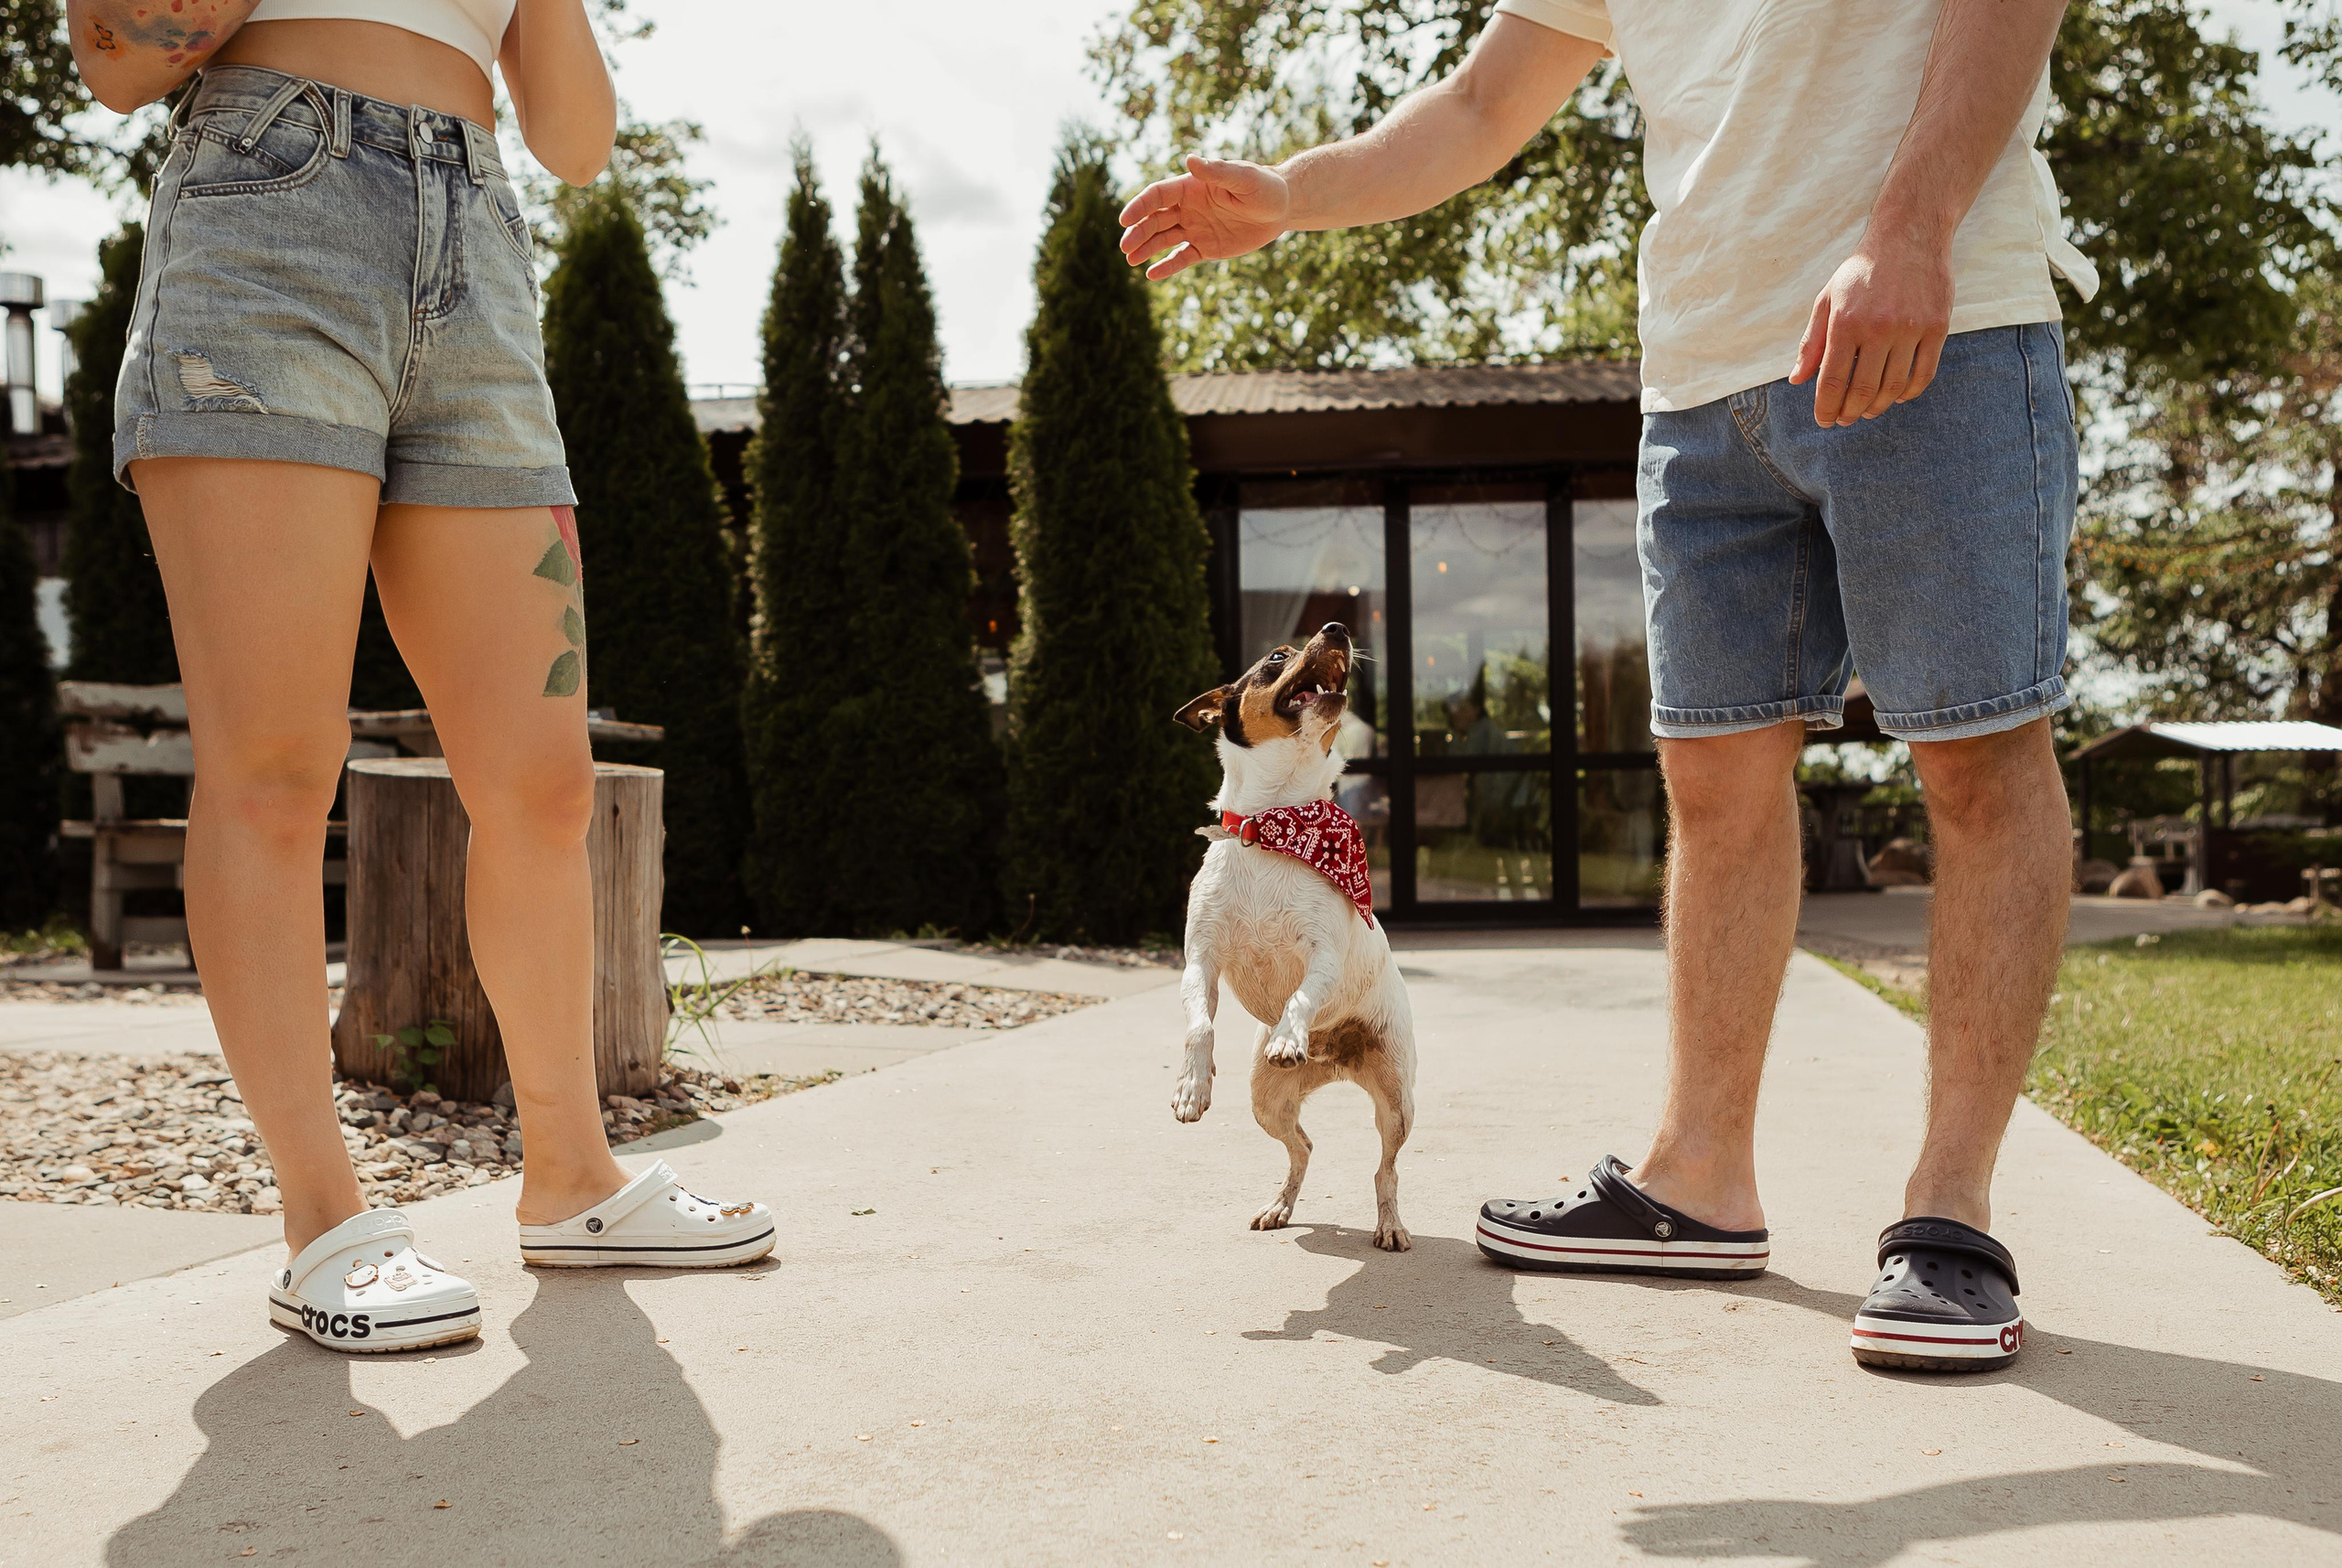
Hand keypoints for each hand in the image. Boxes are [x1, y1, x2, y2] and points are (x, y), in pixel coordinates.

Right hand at [1118, 155, 1292, 279]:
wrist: (1281, 208)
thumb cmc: (1264, 186)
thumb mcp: (1243, 177)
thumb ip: (1217, 171)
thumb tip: (1190, 160)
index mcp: (1191, 187)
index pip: (1157, 196)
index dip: (1139, 207)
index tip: (1124, 220)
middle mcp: (1188, 207)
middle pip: (1155, 220)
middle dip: (1138, 232)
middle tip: (1125, 248)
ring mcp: (1195, 228)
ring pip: (1163, 239)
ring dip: (1145, 249)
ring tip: (1130, 261)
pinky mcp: (1206, 247)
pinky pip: (1182, 258)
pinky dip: (1167, 266)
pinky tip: (1151, 275)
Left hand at [1788, 233, 1954, 426]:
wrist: (1909, 235)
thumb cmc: (1862, 271)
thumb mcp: (1828, 299)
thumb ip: (1812, 341)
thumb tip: (1796, 379)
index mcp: (1846, 322)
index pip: (1832, 381)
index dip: (1826, 408)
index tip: (1824, 420)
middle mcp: (1878, 328)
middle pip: (1862, 390)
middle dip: (1850, 413)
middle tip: (1844, 419)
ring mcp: (1911, 328)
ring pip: (1893, 387)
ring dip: (1878, 407)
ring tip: (1868, 410)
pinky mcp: (1937, 326)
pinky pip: (1924, 373)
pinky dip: (1910, 392)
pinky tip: (1898, 396)